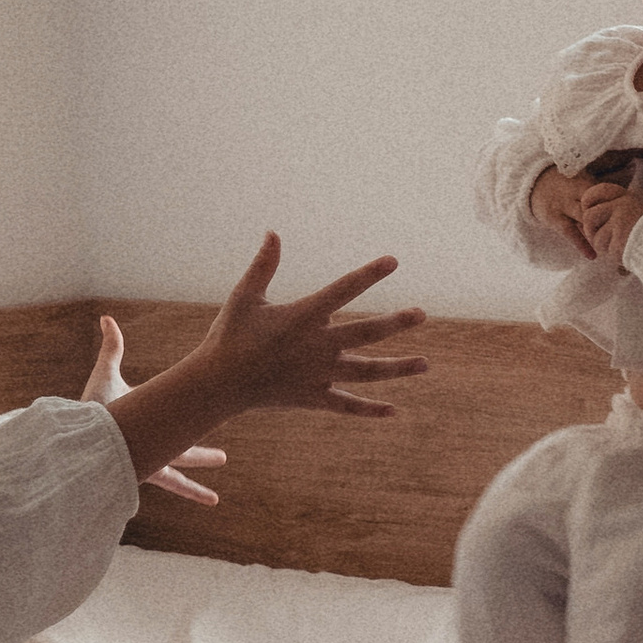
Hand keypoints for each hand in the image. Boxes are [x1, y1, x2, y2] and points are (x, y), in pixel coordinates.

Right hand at [102, 238, 427, 491]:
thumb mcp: (244, 296)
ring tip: (425, 364)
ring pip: (365, 372)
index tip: (393, 261)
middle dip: (396, 323)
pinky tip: (393, 410)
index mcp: (302, 317)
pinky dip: (370, 409)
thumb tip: (273, 232)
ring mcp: (317, 375)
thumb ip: (263, 265)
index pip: (343, 290)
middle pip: (365, 333)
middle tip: (422, 313)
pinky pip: (346, 405)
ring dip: (396, 369)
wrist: (217, 384)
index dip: (369, 274)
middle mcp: (316, 346)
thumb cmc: (229, 336)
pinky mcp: (312, 398)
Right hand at [532, 163, 642, 260]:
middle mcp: (573, 191)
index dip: (618, 202)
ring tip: (613, 246)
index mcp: (584, 180)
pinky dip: (581, 245)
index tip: (633, 214)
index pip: (603, 191)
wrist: (533, 182)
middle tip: (627, 231)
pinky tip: (592, 255)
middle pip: (594, 205)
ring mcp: (562, 205)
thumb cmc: (566, 180)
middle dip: (610, 217)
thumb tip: (634, 167)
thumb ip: (606, 174)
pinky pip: (569, 233)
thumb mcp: (583, 174)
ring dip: (598, 231)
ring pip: (584, 219)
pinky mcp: (553, 218)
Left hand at [585, 185, 642, 267]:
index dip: (588, 202)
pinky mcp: (619, 240)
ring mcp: (620, 222)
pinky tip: (624, 252)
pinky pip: (604, 249)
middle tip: (600, 238)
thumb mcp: (639, 209)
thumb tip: (591, 213)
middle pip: (589, 215)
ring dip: (602, 245)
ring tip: (618, 247)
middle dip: (590, 230)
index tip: (589, 211)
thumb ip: (619, 208)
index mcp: (627, 197)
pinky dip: (611, 254)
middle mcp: (621, 206)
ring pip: (595, 236)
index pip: (597, 191)